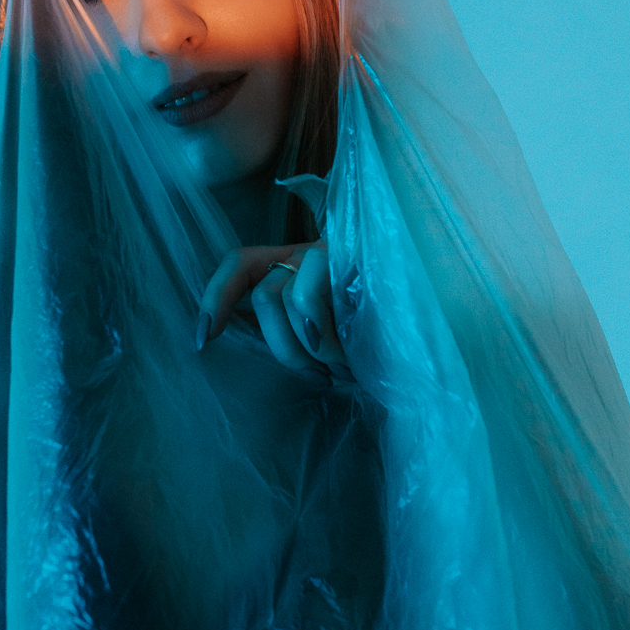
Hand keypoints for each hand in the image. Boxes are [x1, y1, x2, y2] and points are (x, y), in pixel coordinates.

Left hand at [196, 241, 352, 380]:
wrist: (426, 322)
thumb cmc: (362, 336)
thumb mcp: (316, 333)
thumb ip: (282, 332)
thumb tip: (235, 350)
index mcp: (290, 265)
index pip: (238, 264)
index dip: (216, 297)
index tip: (204, 340)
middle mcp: (305, 255)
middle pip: (264, 295)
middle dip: (283, 347)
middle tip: (314, 375)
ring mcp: (329, 253)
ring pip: (286, 299)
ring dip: (309, 348)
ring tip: (338, 370)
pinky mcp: (350, 261)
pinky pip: (308, 296)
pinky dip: (316, 331)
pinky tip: (341, 357)